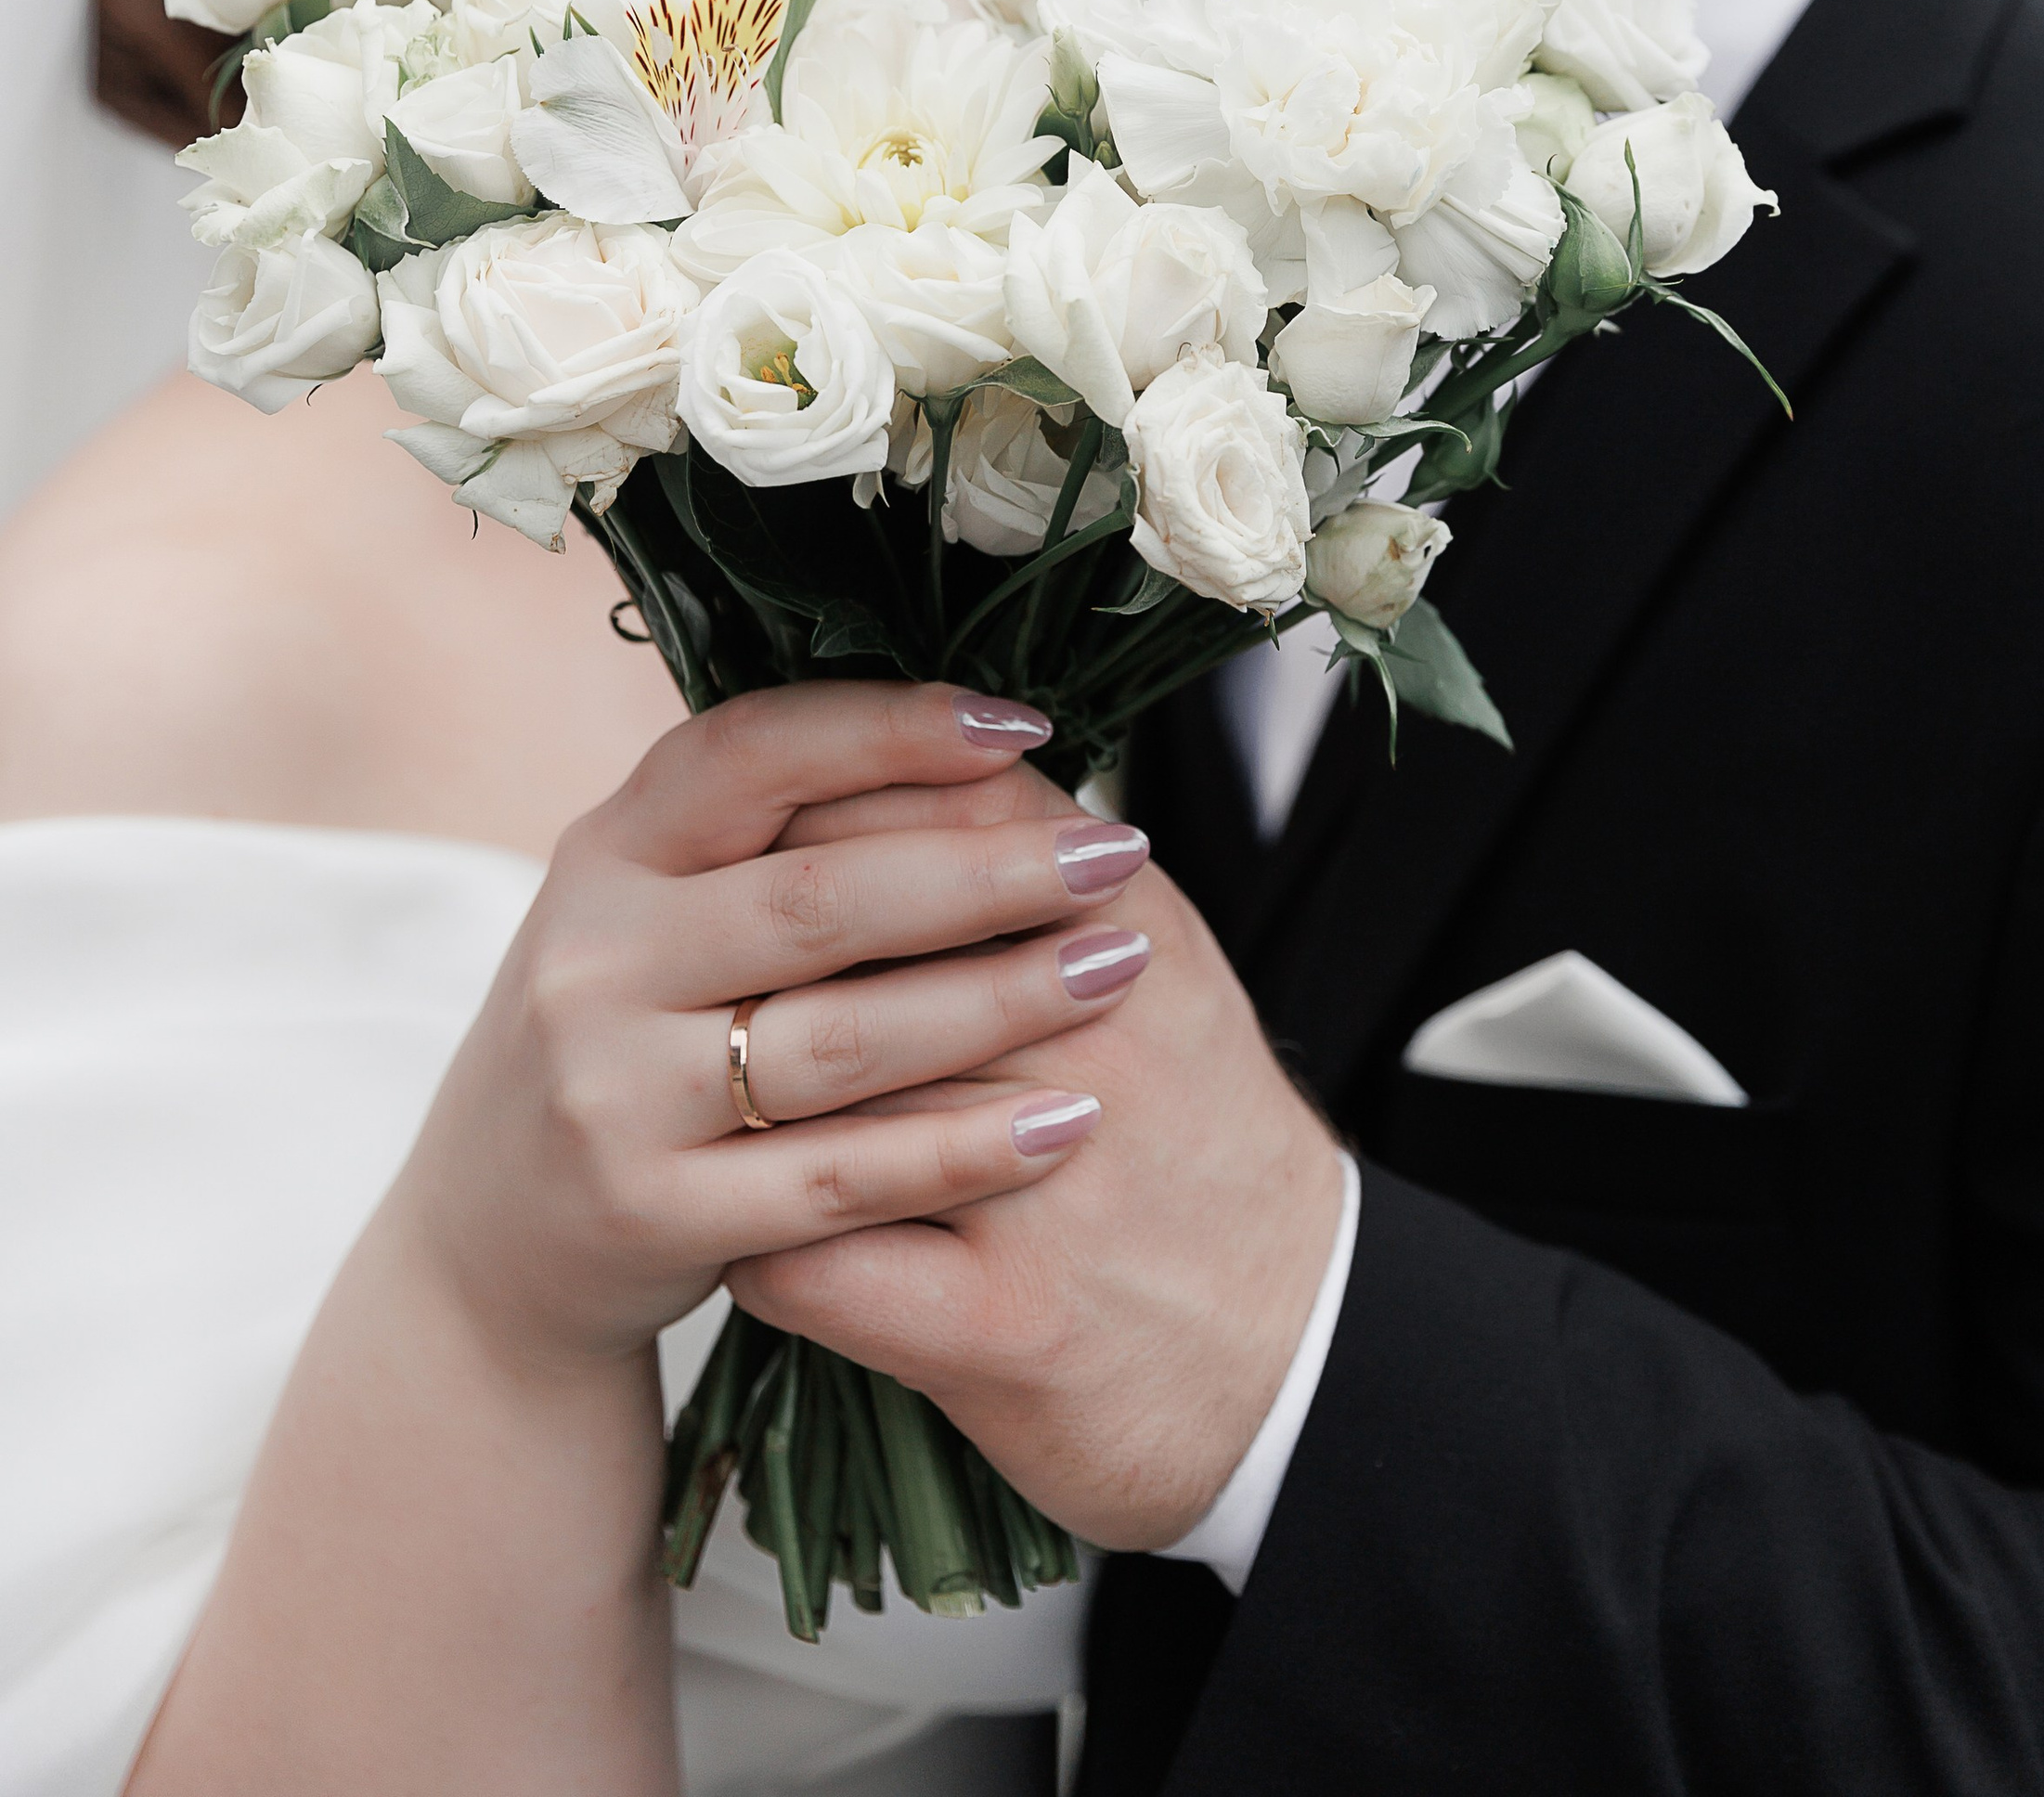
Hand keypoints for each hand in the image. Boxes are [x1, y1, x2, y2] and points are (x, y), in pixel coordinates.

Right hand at [383, 681, 1159, 1378]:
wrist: (489, 1246)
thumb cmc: (627, 1035)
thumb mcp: (651, 907)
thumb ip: (765, 827)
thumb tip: (970, 729)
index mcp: (607, 851)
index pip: (753, 750)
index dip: (894, 728)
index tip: (1028, 725)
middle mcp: (594, 960)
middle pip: (822, 898)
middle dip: (990, 870)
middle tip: (1119, 853)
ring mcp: (613, 1095)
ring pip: (845, 1039)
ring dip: (1003, 1000)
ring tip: (1121, 964)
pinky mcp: (651, 1215)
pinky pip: (841, 1177)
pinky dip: (964, 1149)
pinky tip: (1065, 1122)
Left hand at [727, 767, 1346, 1551]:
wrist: (1298, 1357)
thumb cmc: (1198, 1140)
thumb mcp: (1164, 965)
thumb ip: (1049, 862)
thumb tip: (915, 749)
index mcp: (1135, 935)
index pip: (952, 814)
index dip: (831, 801)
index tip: (752, 811)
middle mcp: (1098, 1045)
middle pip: (873, 945)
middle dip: (759, 938)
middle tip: (684, 935)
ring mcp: (1049, 1192)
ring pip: (829, 1097)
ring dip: (733, 1085)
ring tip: (681, 1072)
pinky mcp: (1003, 1330)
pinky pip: (821, 1268)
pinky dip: (756, 1245)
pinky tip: (723, 1230)